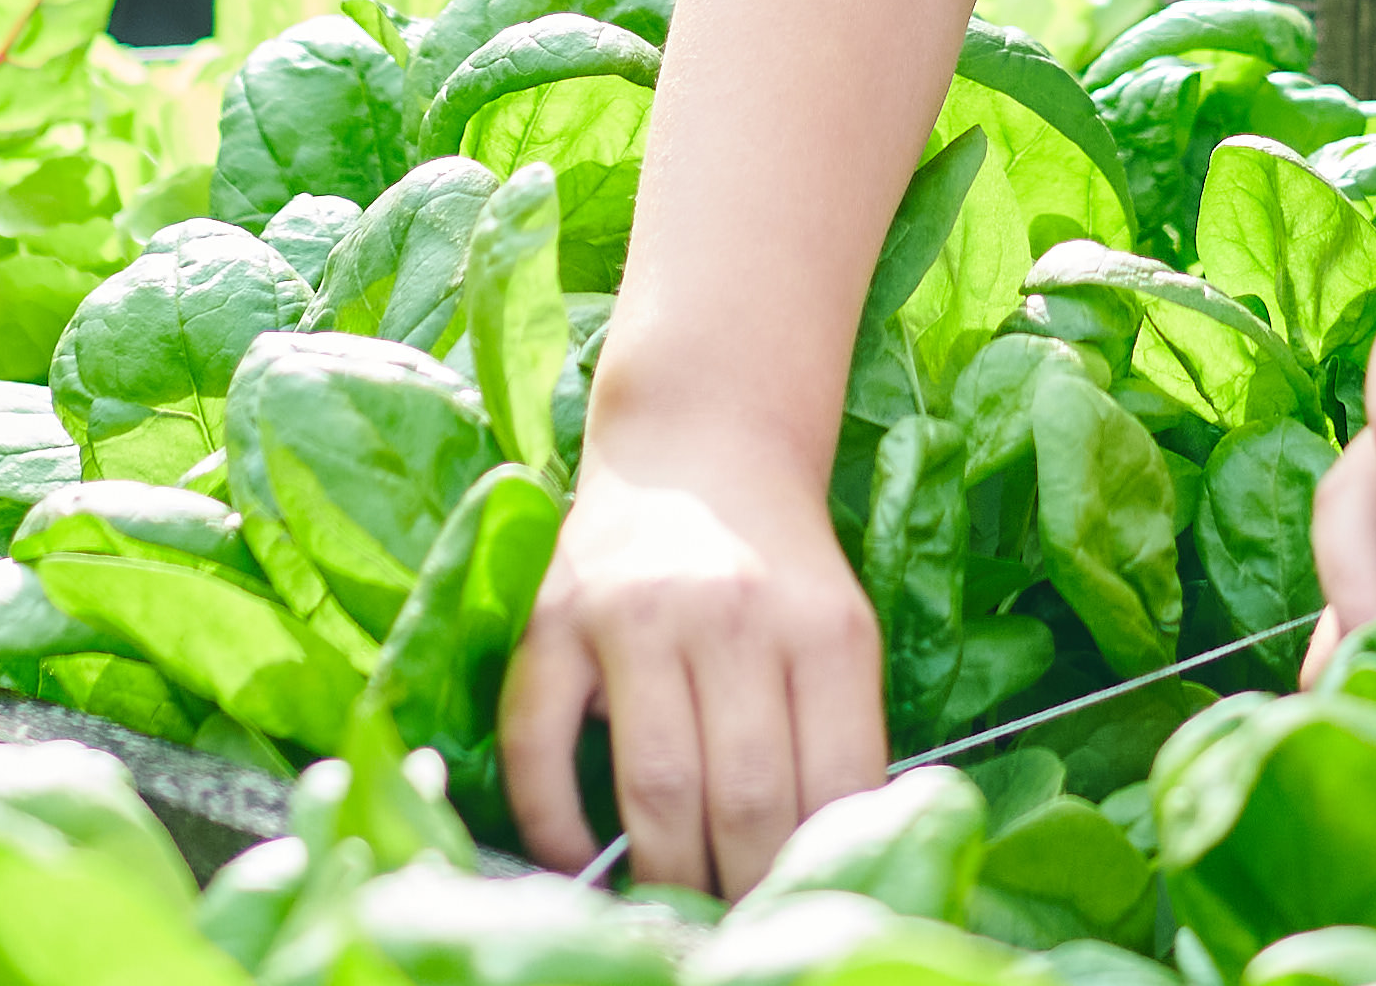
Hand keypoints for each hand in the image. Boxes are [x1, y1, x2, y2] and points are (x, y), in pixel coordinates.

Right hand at [501, 435, 884, 893]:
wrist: (701, 444)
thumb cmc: (778, 568)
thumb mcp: (837, 635)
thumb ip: (837, 740)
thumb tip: (827, 865)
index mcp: (823, 628)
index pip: (832, 785)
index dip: (817, 871)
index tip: (803, 915)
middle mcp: (731, 614)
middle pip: (744, 799)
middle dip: (743, 890)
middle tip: (736, 931)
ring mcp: (634, 614)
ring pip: (655, 787)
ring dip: (663, 878)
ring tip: (672, 916)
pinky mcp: (552, 620)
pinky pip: (537, 748)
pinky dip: (555, 826)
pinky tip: (584, 863)